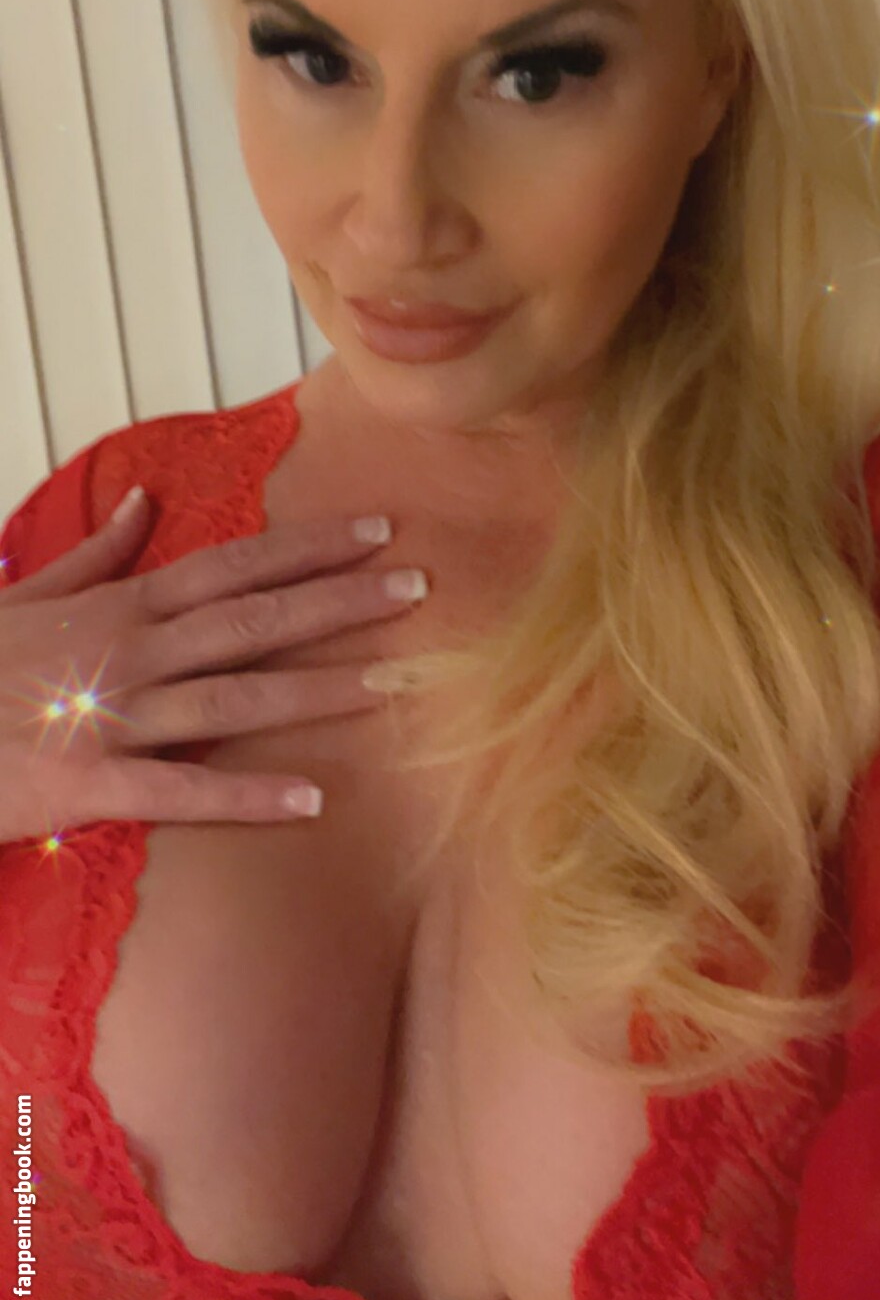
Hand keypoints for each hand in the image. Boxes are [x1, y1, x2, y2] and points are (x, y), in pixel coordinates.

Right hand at [0, 489, 427, 839]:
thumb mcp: (30, 590)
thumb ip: (100, 550)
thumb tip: (148, 499)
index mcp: (122, 604)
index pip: (235, 563)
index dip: (310, 546)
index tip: (375, 530)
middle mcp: (132, 651)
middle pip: (255, 618)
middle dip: (341, 601)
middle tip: (419, 587)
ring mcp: (114, 716)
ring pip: (237, 696)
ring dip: (321, 689)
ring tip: (397, 686)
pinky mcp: (91, 784)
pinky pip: (182, 790)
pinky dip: (249, 796)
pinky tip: (314, 801)